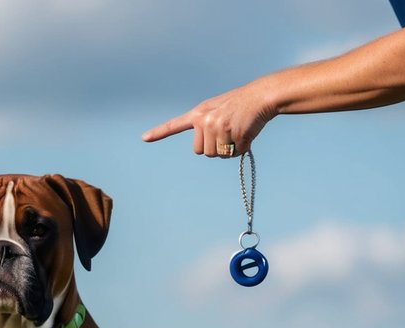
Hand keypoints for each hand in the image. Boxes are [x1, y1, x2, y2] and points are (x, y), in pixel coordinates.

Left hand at [142, 81, 276, 156]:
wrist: (260, 97)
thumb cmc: (238, 105)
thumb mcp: (216, 110)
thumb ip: (205, 126)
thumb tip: (204, 150)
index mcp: (198, 113)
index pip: (175, 125)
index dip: (160, 132)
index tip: (144, 138)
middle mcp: (205, 121)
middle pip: (202, 152)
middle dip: (214, 148)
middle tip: (227, 131)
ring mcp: (218, 128)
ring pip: (217, 155)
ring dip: (228, 149)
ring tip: (237, 130)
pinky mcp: (234, 134)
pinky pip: (234, 153)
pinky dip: (242, 148)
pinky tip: (246, 132)